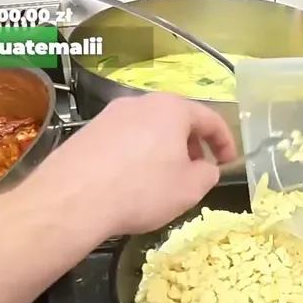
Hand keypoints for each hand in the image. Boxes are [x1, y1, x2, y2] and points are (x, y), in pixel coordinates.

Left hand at [18, 94, 236, 237]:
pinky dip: (137, 156)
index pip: (210, 119)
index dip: (225, 142)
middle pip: (176, 120)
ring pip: (149, 129)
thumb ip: (208, 174)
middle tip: (196, 171)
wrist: (73, 199)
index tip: (228, 162)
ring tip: (163, 180)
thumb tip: (206, 168)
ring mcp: (110, 115)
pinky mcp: (89, 132)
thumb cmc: (142, 190)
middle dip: (191, 145)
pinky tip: (132, 182)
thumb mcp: (189, 189)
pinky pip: (124, 140)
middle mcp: (140, 103)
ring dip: (163, 150)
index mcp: (172, 109)